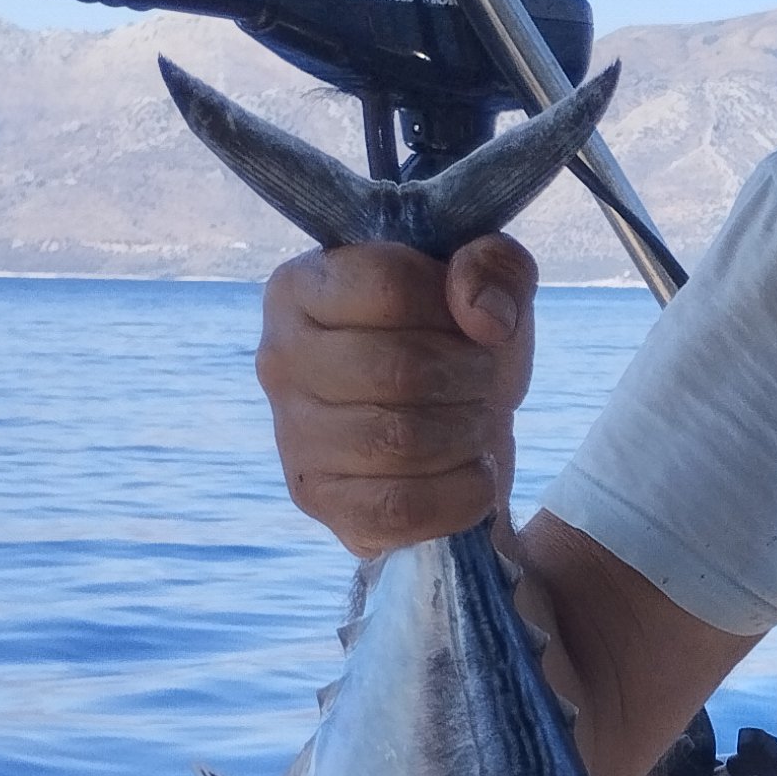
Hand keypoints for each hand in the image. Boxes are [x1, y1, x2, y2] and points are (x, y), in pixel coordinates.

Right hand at [254, 235, 534, 554]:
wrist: (455, 435)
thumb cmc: (458, 347)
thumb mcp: (490, 288)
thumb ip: (495, 268)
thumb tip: (484, 316)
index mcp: (302, 287)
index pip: (390, 285)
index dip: (454, 308)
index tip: (469, 324)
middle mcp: (280, 359)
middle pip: (402, 369)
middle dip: (470, 377)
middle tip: (480, 381)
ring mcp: (291, 436)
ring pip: (402, 441)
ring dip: (468, 434)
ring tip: (474, 424)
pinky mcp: (319, 500)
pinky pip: (400, 507)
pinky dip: (460, 493)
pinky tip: (472, 473)